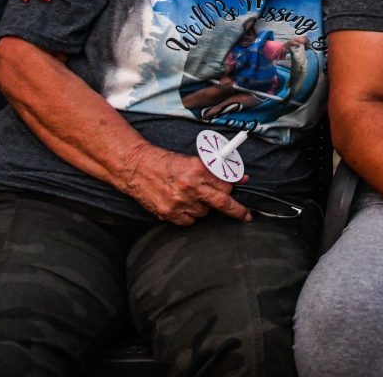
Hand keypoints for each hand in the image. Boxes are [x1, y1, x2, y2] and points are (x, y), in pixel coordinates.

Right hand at [119, 145, 250, 225]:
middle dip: (237, 210)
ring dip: (203, 206)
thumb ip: (214, 170)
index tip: (238, 189)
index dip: (232, 186)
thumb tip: (239, 178)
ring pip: (205, 213)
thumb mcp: (191, 160)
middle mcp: (190, 187)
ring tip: (191, 196)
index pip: (226, 183)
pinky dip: (189, 215)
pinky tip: (182, 204)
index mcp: (197, 169)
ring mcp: (180, 203)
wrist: (137, 168)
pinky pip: (190, 221)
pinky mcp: (170, 214)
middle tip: (245, 215)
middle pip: (223, 203)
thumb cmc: (164, 162)